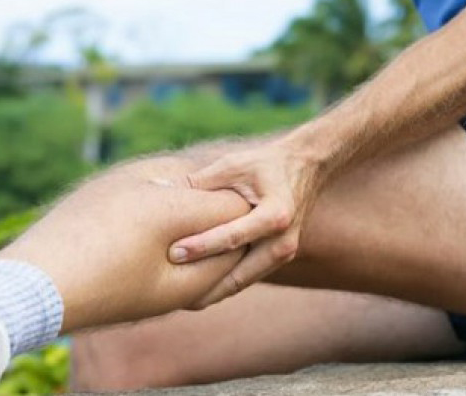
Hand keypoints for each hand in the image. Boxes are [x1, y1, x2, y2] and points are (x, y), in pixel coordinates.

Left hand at [169, 137, 324, 307]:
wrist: (305, 167)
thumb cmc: (263, 164)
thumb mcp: (232, 165)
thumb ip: (200, 182)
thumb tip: (159, 189)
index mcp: (275, 214)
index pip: (232, 236)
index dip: (202, 246)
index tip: (173, 253)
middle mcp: (283, 240)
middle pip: (239, 274)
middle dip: (206, 287)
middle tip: (171, 296)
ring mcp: (285, 253)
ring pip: (242, 281)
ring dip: (214, 292)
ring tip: (182, 302)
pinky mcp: (280, 258)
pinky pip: (248, 276)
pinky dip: (224, 284)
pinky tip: (200, 291)